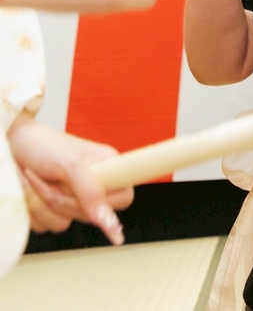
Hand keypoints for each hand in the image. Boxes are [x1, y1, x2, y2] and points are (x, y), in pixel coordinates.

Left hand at [8, 112, 131, 244]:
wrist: (10, 144)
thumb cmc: (42, 144)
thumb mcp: (71, 165)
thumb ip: (92, 193)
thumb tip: (111, 223)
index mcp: (108, 167)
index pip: (124, 198)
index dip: (106, 203)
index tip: (87, 199)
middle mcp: (92, 185)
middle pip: (91, 216)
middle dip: (65, 201)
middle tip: (54, 182)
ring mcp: (70, 199)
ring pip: (64, 223)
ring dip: (44, 205)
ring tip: (38, 181)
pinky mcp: (50, 209)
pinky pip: (45, 225)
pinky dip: (32, 210)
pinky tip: (29, 191)